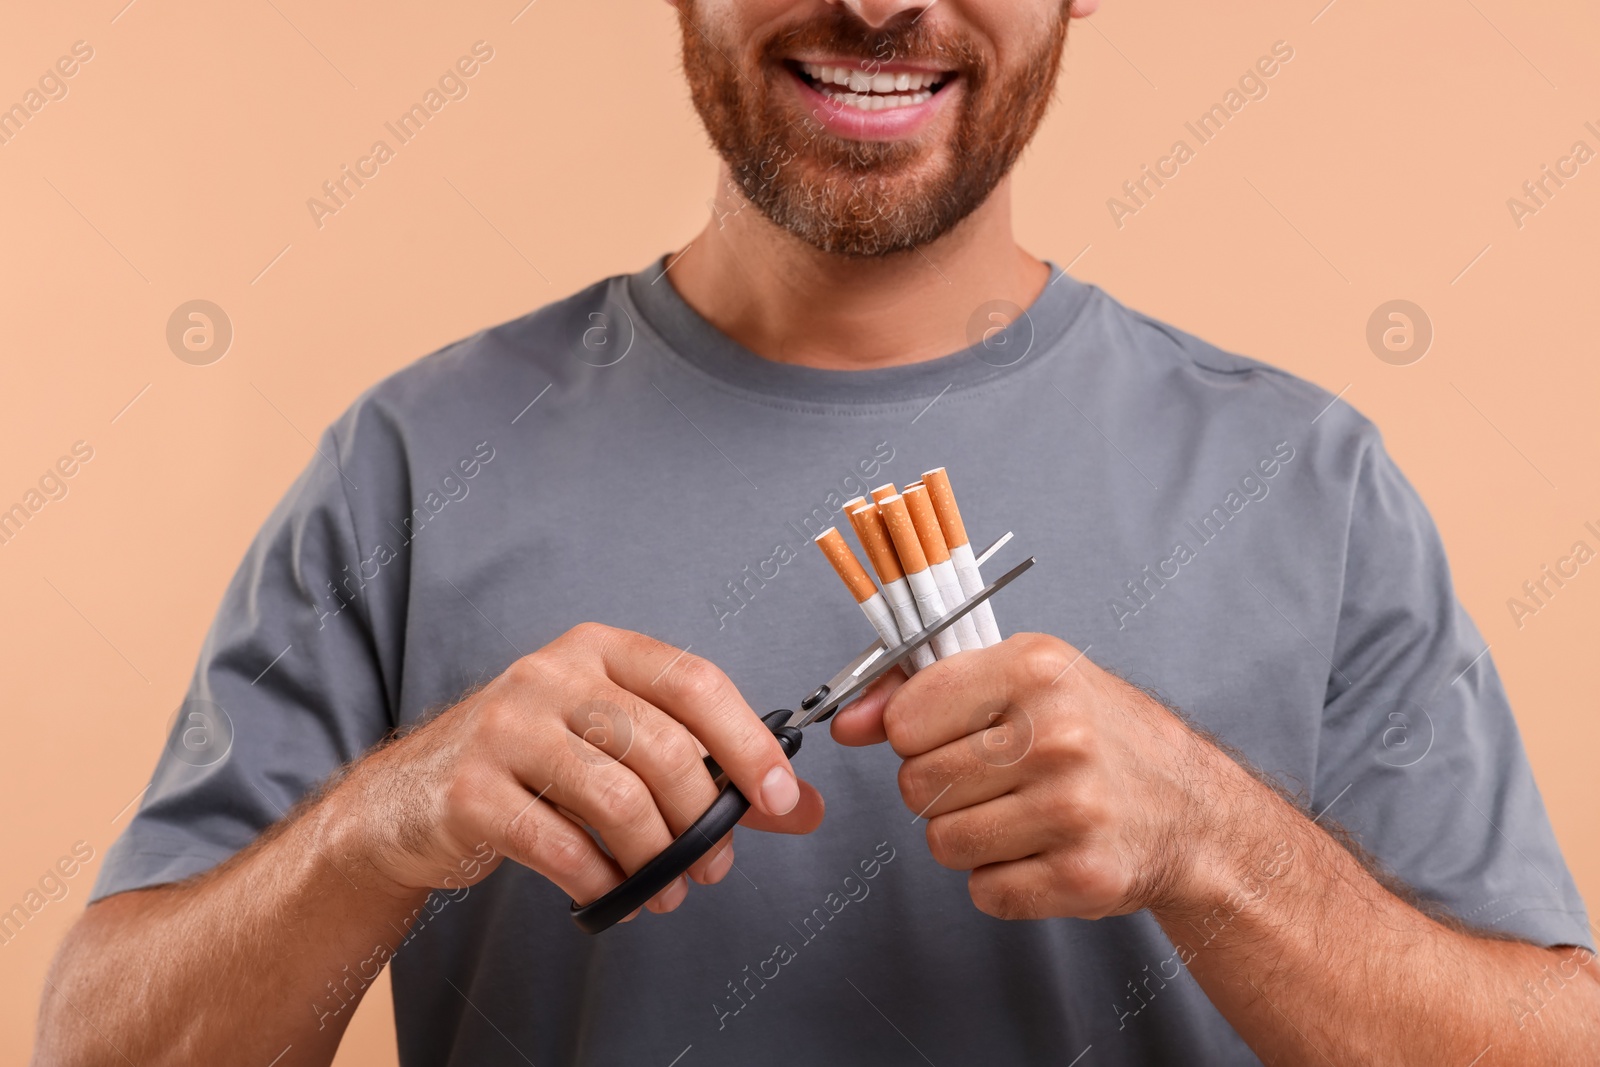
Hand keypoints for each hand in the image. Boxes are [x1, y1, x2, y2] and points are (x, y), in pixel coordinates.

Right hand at [336, 623, 823, 917]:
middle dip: (704, 820)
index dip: (750, 742)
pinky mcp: (470, 786)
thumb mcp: (621, 748)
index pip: (696, 682)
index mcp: (601, 649)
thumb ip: (713, 773)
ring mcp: (505, 725)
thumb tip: (803, 806)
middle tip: (715, 864)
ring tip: (667, 889)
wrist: (409, 798)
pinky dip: (598, 879)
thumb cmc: (534, 767)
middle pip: (663, 746)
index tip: (781, 797)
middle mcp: (552, 673)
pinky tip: (609, 893)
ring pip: (617, 797)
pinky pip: (558, 842)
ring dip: (657, 859)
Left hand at [831, 633, 1216, 920]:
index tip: (950, 734)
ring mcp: (1074, 810)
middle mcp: (1058, 736)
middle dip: (940, 790)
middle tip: (994, 779)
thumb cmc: (1095, 734)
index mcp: (1036, 671)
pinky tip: (1042, 850)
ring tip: (1020, 814)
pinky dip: (1002, 879)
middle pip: (916, 785)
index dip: (916, 733)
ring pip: (942, 843)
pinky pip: (983, 891)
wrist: (1193, 809)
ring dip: (969, 837)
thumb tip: (845, 723)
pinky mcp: (1083, 877)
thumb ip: (920, 691)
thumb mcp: (1019, 681)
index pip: (907, 717)